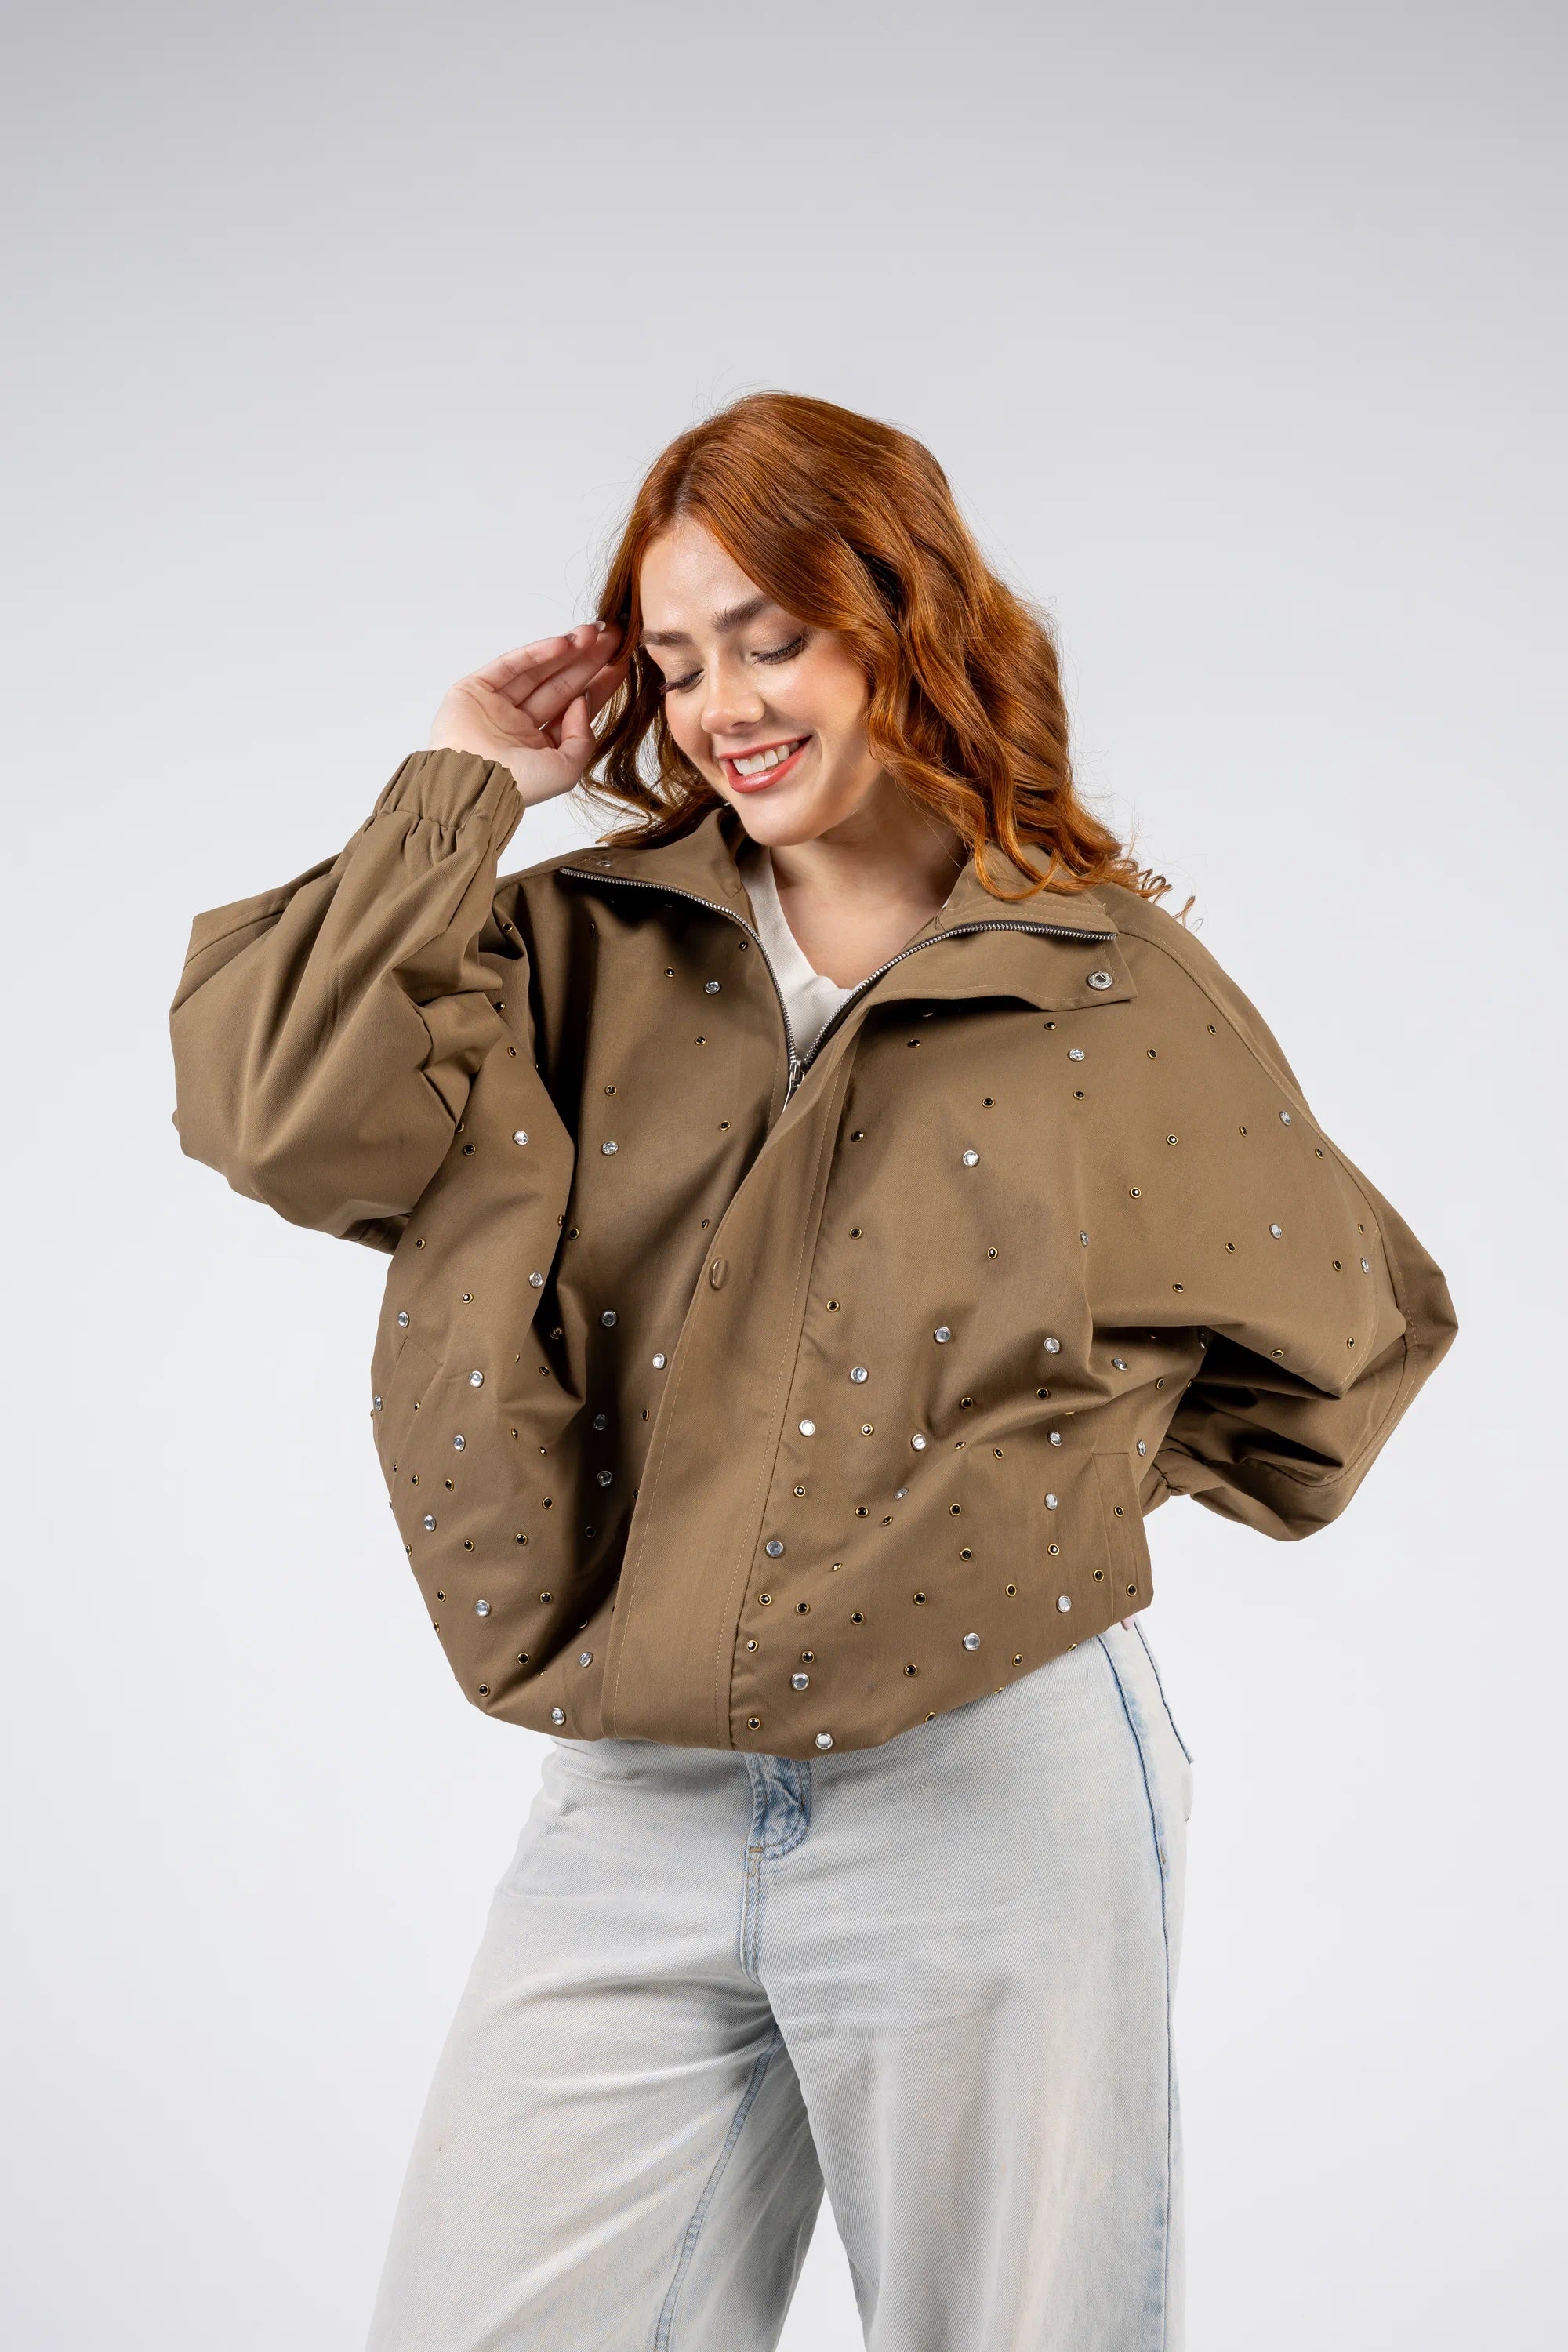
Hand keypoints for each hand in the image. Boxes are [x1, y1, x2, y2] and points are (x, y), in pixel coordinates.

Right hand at [426, 622, 630, 806]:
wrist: (472, 782)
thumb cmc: (516, 786)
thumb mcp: (566, 771)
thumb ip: (582, 738)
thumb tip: (583, 703)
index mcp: (540, 747)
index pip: (575, 709)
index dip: (599, 685)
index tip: (621, 662)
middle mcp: (519, 725)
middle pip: (560, 685)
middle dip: (587, 660)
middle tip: (612, 636)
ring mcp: (497, 706)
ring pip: (538, 672)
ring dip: (566, 651)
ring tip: (592, 633)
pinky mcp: (475, 689)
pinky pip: (511, 666)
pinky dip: (537, 653)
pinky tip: (563, 642)